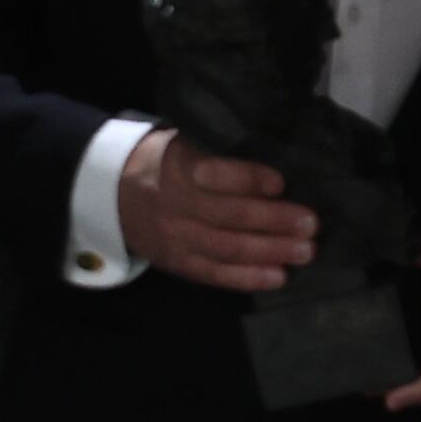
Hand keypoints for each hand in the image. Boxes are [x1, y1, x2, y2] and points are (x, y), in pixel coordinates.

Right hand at [117, 127, 315, 291]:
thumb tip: (275, 166)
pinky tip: (278, 276)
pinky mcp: (176, 263)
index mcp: (177, 168)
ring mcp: (175, 238)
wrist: (110, 192)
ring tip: (305, 251)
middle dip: (274, 221)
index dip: (248, 179)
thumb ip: (218, 154)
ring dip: (270, 252)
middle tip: (311, 224)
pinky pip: (214, 274)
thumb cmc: (162, 160)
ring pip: (226, 248)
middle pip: (229, 216)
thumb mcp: (182, 143)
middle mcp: (175, 205)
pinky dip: (247, 278)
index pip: (214, 175)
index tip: (281, 182)